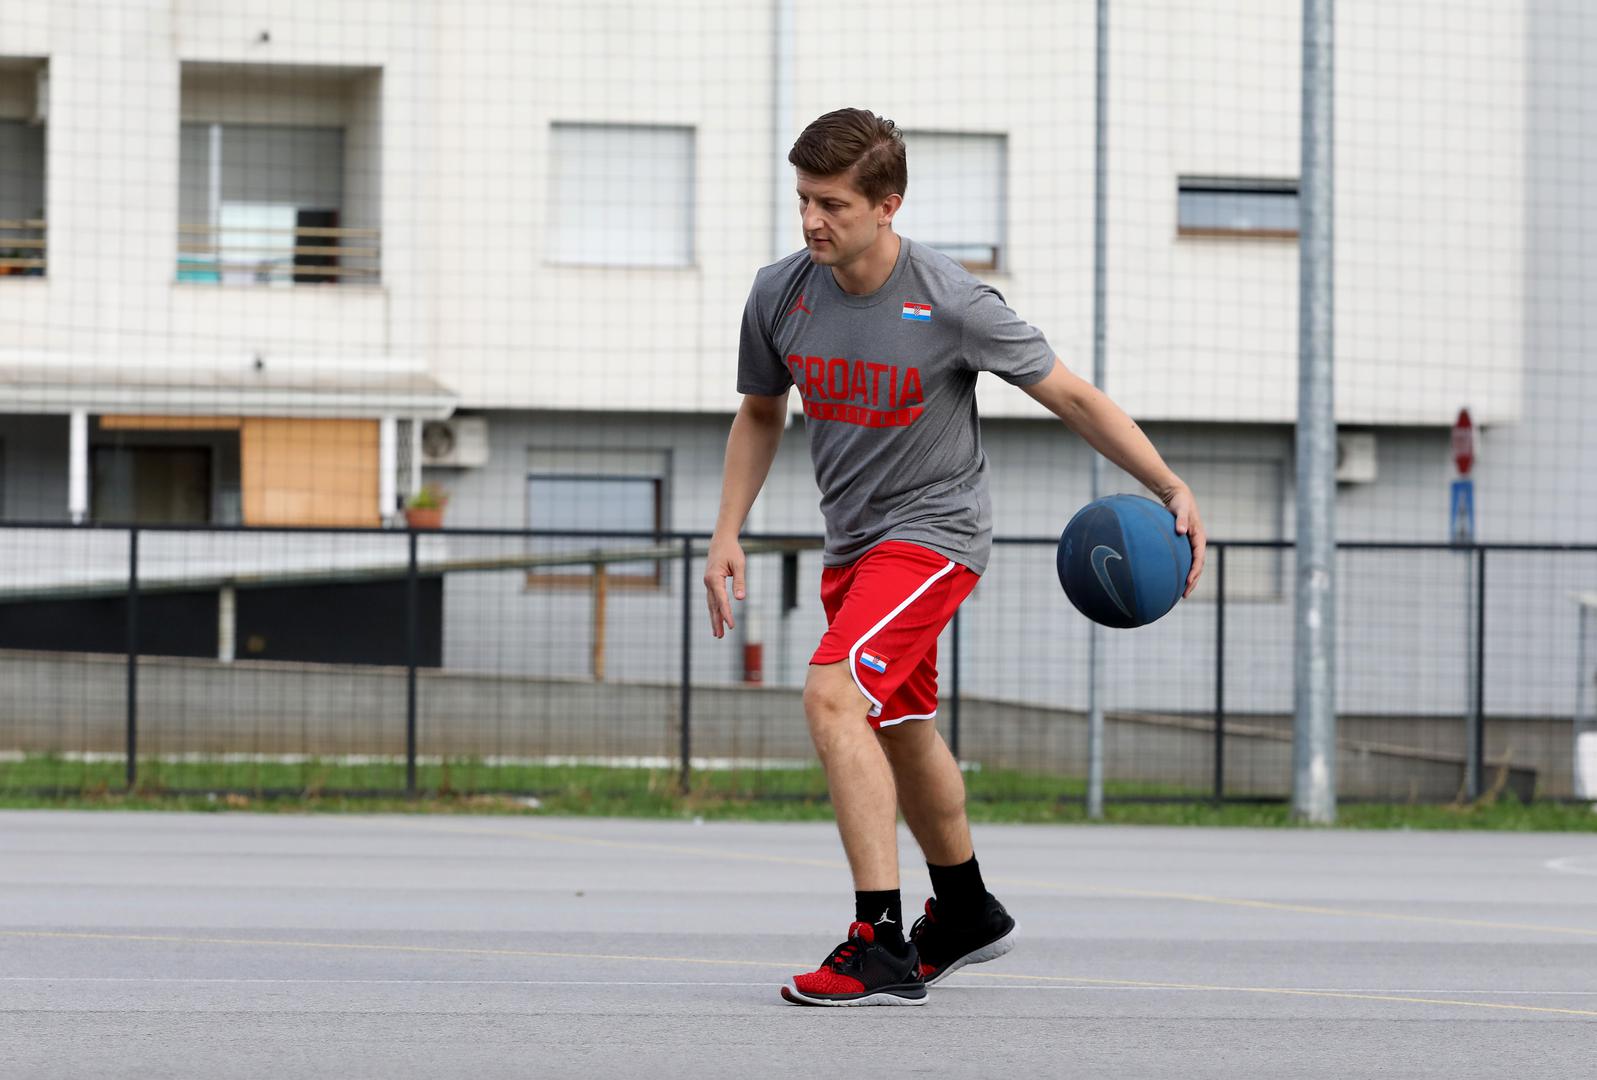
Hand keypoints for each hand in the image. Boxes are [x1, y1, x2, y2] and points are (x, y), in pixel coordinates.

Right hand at [703, 534, 745, 637]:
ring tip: (717, 633)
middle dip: (717, 621)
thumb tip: (740, 599)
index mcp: (714, 578)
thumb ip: (739, 581)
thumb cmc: (732, 550)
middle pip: (713, 606)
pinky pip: (712, 599)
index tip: (731, 626)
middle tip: (719, 636)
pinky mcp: (710, 582)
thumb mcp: (739, 564)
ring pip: (711, 604)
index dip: (727, 614)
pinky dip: (714, 610)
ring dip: (714, 618)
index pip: (722, 600)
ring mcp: (708, 583)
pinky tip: (717, 618)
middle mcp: (708, 582)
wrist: (721, 539)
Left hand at [1161, 482, 1205, 597]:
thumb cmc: (1180, 503)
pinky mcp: (1186, 545)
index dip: (1195, 570)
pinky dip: (1183, 571)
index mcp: (1199, 537)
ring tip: (1183, 594)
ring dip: (1190, 580)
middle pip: (1198, 566)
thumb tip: (1181, 531)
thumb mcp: (1180, 509)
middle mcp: (1197, 543)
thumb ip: (1180, 519)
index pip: (1199, 558)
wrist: (1179, 497)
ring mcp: (1192, 545)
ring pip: (1193, 566)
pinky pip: (1186, 561)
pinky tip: (1175, 580)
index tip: (1188, 581)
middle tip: (1185, 594)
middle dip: (1193, 581)